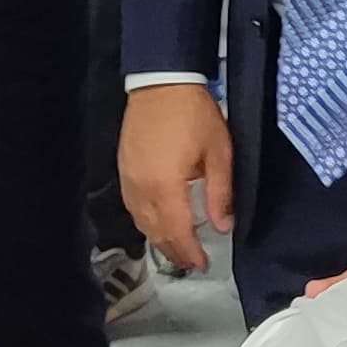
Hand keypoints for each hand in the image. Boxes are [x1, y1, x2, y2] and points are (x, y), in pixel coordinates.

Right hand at [121, 83, 237, 274]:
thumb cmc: (194, 114)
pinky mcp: (123, 170)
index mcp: (166, 187)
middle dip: (175, 252)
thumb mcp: (218, 152)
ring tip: (177, 249)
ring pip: (141, 222)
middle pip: (156, 232)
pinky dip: (146, 222)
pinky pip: (133, 207)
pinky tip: (158, 223)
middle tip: (192, 263)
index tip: (203, 265)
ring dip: (159, 240)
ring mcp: (128, 180)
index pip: (177, 232)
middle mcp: (142, 189)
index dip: (190, 253)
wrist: (161, 82)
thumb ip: (220, 193)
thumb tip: (223, 227)